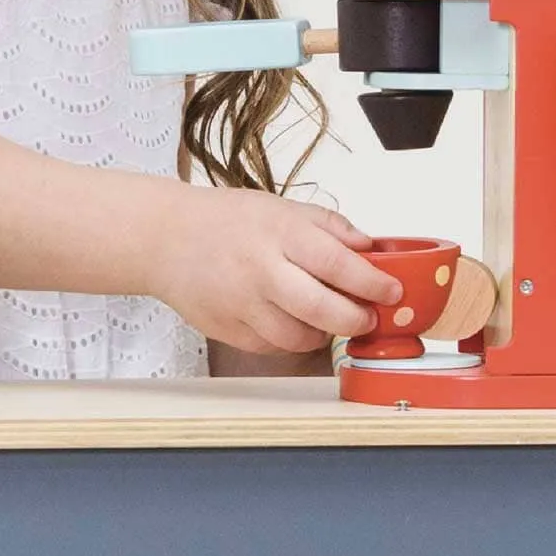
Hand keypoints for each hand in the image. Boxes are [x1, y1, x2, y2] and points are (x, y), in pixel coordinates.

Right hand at [152, 186, 402, 355]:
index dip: (373, 284)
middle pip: (325, 311)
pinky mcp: (228, 330)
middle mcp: (261, 271)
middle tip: (366, 317)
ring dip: (324, 333)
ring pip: (300, 338)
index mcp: (279, 234)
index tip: (391, 292)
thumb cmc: (223, 221)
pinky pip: (273, 347)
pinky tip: (289, 320)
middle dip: (356, 320)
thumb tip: (370, 249)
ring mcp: (242, 304)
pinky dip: (289, 339)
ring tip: (325, 317)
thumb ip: (329, 227)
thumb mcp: (280, 207)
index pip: (340, 265)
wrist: (164, 238)